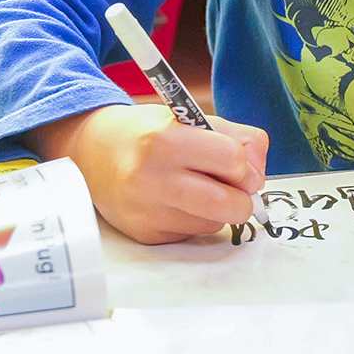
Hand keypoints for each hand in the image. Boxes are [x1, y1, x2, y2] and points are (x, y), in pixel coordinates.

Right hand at [30, 104, 268, 244]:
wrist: (95, 152)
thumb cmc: (152, 132)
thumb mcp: (195, 118)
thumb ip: (239, 138)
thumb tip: (259, 174)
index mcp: (165, 140)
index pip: (232, 160)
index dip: (244, 164)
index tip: (238, 164)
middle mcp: (151, 179)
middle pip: (227, 204)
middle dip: (243, 198)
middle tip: (236, 187)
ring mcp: (145, 212)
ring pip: (213, 223)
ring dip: (220, 209)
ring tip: (201, 188)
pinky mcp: (144, 235)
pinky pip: (192, 233)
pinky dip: (197, 219)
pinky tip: (179, 201)